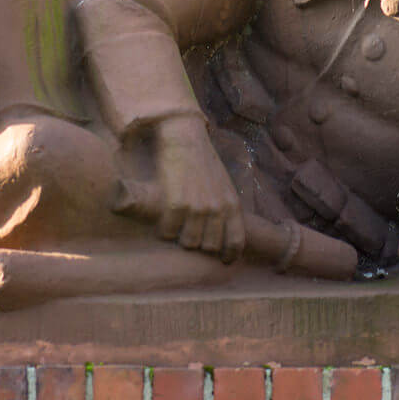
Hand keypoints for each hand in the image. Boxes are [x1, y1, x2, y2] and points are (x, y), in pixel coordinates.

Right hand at [152, 115, 244, 262]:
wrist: (184, 139)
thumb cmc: (202, 162)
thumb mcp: (223, 184)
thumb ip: (224, 207)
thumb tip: (220, 232)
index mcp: (232, 204)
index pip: (236, 241)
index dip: (229, 255)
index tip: (222, 260)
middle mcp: (217, 209)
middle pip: (209, 246)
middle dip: (199, 244)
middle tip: (188, 234)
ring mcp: (197, 208)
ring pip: (188, 243)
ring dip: (179, 239)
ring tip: (174, 226)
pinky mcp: (176, 205)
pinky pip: (168, 232)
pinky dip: (163, 230)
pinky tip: (162, 219)